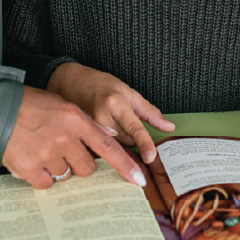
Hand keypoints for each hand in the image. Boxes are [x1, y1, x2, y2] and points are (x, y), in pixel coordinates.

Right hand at [2, 85, 147, 189]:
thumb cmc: (30, 104)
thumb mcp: (63, 106)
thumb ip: (84, 123)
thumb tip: (106, 139)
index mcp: (75, 120)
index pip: (108, 147)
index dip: (125, 166)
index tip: (138, 180)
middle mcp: (64, 138)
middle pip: (87, 167)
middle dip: (78, 163)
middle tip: (63, 150)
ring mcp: (46, 154)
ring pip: (66, 175)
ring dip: (58, 167)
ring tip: (43, 150)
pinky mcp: (29, 168)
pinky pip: (47, 184)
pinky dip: (42, 176)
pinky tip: (33, 160)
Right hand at [47, 62, 174, 163]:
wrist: (70, 82)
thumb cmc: (100, 84)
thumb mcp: (127, 91)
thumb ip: (149, 111)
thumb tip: (169, 127)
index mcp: (115, 103)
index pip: (133, 126)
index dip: (144, 142)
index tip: (150, 157)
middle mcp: (101, 117)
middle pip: (126, 142)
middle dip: (128, 136)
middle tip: (119, 120)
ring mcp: (88, 129)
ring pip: (114, 148)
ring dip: (115, 141)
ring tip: (106, 123)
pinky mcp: (79, 137)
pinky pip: (100, 150)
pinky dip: (103, 145)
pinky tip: (97, 132)